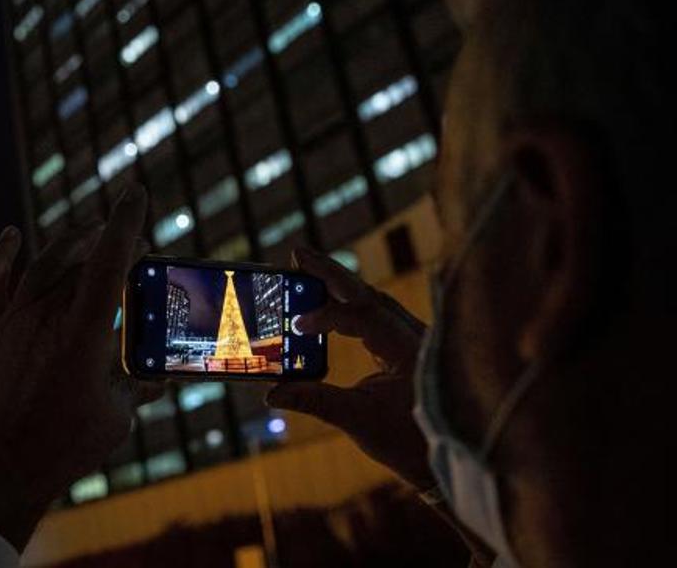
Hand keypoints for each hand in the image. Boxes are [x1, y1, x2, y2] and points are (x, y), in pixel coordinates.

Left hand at [0, 185, 160, 550]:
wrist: (0, 470)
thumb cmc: (64, 448)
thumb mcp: (117, 418)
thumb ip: (138, 389)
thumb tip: (158, 379)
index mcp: (84, 332)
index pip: (109, 262)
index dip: (125, 223)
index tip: (135, 192)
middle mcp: (45, 316)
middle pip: (79, 262)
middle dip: (106, 246)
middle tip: (128, 245)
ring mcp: (12, 323)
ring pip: (42, 267)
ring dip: (69, 246)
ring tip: (89, 235)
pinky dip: (1, 256)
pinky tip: (12, 235)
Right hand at [265, 246, 435, 489]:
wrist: (444, 461)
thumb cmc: (408, 443)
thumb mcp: (358, 421)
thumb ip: (314, 400)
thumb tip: (271, 392)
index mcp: (409, 350)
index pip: (364, 316)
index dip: (327, 315)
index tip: (296, 324)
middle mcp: (416, 336)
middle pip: (369, 293)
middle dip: (332, 273)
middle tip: (297, 254)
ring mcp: (414, 339)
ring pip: (375, 300)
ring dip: (341, 284)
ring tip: (307, 268)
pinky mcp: (409, 346)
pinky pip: (379, 313)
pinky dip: (352, 303)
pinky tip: (331, 299)